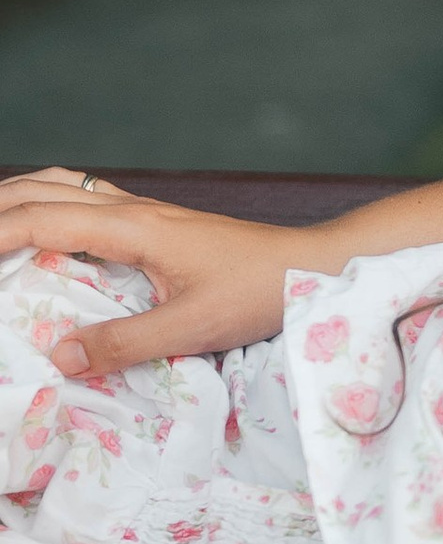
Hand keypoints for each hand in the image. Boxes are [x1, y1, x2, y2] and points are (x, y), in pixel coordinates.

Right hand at [0, 172, 302, 376]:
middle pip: (39, 190)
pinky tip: (41, 231)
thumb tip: (60, 356)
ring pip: (61, 186)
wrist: (312, 264)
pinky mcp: (155, 223)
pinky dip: (46, 206)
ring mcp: (143, 212)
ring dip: (16, 199)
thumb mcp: (193, 326)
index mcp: (131, 227)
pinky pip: (84, 200)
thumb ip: (125, 342)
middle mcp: (131, 209)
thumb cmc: (261, 292)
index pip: (38, 220)